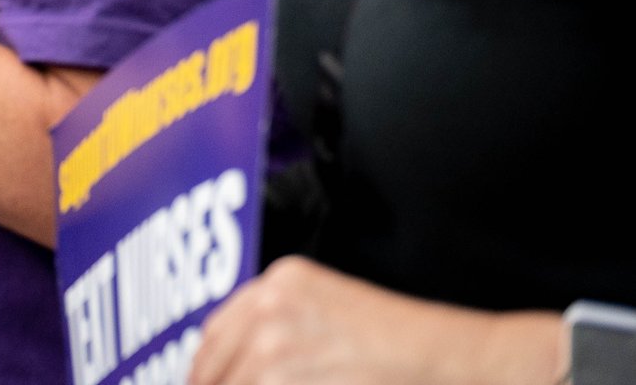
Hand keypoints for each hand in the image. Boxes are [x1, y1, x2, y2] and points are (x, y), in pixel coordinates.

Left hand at [192, 257, 564, 384]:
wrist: (456, 360)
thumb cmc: (404, 345)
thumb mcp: (332, 313)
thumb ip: (280, 329)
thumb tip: (236, 366)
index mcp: (278, 280)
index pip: (214, 331)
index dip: (204, 368)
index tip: (199, 384)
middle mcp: (269, 303)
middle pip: (212, 364)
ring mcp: (275, 342)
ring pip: (231, 383)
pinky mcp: (285, 377)